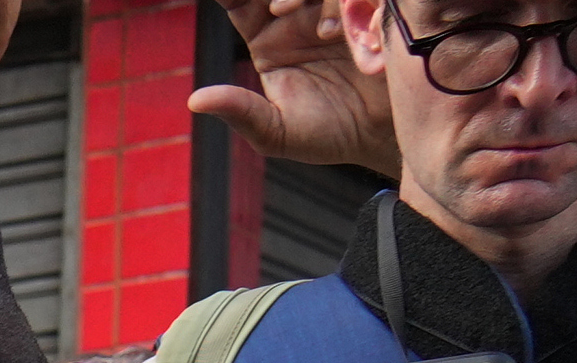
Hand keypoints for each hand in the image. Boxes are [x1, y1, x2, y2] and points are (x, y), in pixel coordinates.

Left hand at [188, 0, 395, 167]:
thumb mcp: (276, 131)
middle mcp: (298, 16)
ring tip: (324, 32)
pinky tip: (345, 31)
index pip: (240, 2)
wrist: (381, 136)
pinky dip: (351, 5)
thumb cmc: (326, 135)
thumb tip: (196, 101)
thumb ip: (240, 112)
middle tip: (281, 8)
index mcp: (267, 39)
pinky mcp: (371, 10)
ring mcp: (335, 9)